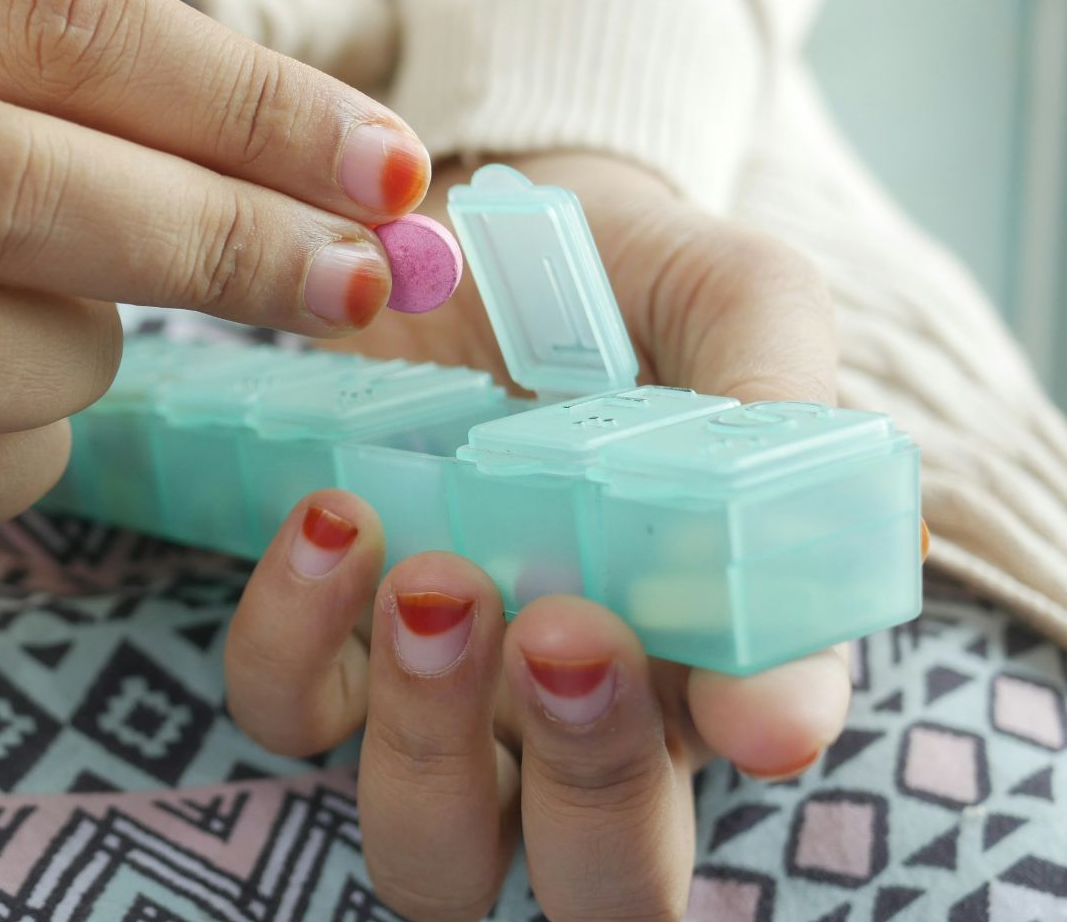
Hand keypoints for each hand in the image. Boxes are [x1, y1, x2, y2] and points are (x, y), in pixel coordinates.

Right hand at [0, 0, 428, 542]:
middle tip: (347, 284)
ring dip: (74, 360)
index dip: (243, 105)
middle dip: (208, 243)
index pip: (49, 24)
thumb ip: (147, 103)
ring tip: (90, 336)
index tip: (387, 172)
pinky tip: (25, 416)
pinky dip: (15, 461)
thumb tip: (382, 195)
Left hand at [226, 154, 853, 918]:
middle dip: (588, 792)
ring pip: (429, 845)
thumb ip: (774, 437)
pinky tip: (330, 516)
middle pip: (594, 886)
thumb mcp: (735, 307)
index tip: (735, 698)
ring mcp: (441, 689)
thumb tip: (785, 702)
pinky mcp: (322, 634)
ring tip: (434, 577)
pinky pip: (285, 709)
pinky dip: (292, 639)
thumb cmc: (628, 279)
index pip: (736, 779)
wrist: (473, 215)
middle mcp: (576, 712)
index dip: (733, 763)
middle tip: (564, 631)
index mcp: (706, 656)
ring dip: (430, 738)